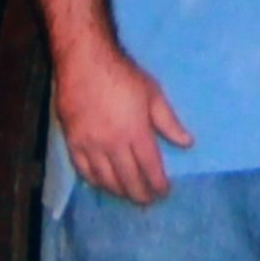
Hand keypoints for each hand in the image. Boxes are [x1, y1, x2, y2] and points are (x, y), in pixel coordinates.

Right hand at [53, 41, 194, 204]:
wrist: (85, 60)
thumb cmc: (123, 74)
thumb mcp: (153, 93)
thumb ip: (169, 122)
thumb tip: (187, 143)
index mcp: (136, 132)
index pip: (150, 168)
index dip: (159, 184)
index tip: (165, 191)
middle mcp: (113, 144)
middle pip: (128, 180)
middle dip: (141, 194)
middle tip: (148, 200)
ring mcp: (90, 145)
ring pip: (106, 180)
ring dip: (119, 191)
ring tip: (129, 194)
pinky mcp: (72, 141)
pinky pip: (84, 170)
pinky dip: (95, 181)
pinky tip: (102, 184)